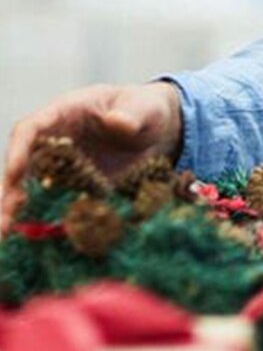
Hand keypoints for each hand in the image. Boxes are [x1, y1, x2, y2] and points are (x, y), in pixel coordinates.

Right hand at [2, 82, 182, 230]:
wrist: (158, 129)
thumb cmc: (146, 109)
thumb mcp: (145, 107)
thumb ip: (132, 114)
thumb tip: (117, 122)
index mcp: (65, 112)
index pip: (32, 128)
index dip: (20, 150)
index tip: (15, 175)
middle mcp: (55, 140)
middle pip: (22, 164)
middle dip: (9, 191)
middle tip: (3, 221)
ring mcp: (63, 166)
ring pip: (31, 188)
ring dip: (17, 212)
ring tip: (7, 237)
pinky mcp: (75, 188)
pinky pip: (55, 204)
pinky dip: (45, 221)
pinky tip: (36, 242)